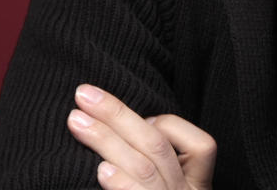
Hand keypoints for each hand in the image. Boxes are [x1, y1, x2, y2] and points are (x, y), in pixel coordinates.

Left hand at [67, 84, 215, 188]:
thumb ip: (150, 161)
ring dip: (107, 140)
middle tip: (83, 95)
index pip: (199, 145)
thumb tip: (112, 123)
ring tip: (77, 123)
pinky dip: (122, 183)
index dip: (164, 122)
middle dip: (117, 115)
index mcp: (196, 185)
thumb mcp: (164, 185)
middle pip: (158, 146)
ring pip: (145, 167)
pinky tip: (100, 170)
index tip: (133, 118)